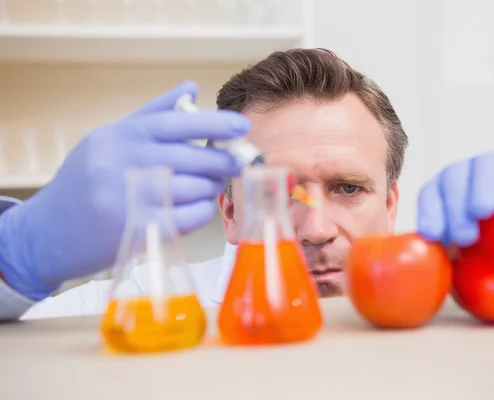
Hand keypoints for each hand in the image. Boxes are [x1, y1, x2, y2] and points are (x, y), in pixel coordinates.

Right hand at [0, 81, 250, 300]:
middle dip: (221, 162)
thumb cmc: (85, 180)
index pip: (178, 123)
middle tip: (234, 164)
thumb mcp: (111, 138)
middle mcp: (124, 164)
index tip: (243, 126)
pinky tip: (195, 208)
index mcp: (121, 137)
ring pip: (195, 189)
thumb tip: (191, 87)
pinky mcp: (137, 232)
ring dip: (211, 188)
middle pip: (193, 158)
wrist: (47, 232)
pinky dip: (201, 212)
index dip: (216, 123)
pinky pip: (189, 218)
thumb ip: (153, 113)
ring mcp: (129, 200)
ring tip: (207, 187)